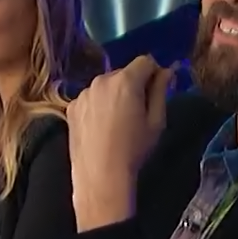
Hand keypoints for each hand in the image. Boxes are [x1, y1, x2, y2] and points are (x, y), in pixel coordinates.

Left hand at [69, 55, 170, 229]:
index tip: (157, 91)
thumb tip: (166, 71)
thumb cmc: (134, 150)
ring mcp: (83, 93)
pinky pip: (91, 99)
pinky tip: (101, 128)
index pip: (145, 61)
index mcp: (126, 81)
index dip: (154, 74)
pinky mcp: (72, 107)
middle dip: (133, 85)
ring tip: (118, 123)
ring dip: (115, 95)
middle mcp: (101, 80)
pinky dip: (98, 106)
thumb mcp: (156, 121)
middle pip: (124, 73)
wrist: (101, 176)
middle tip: (138, 112)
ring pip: (106, 86)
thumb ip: (161, 91)